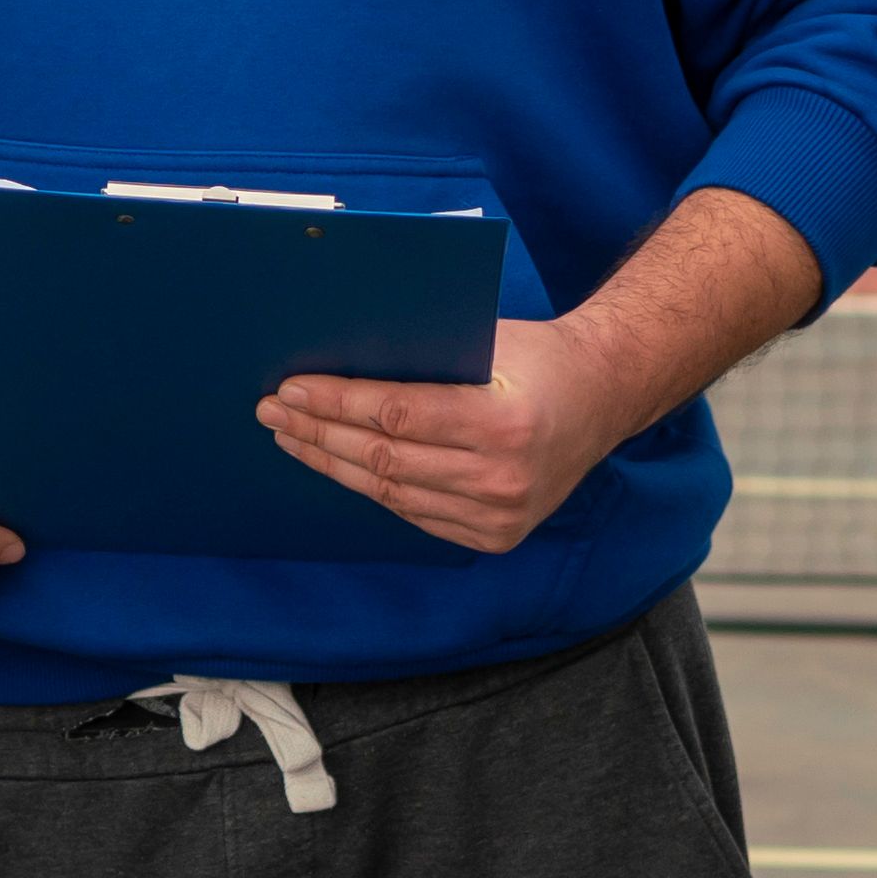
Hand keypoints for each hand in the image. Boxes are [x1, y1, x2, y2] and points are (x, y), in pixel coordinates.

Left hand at [260, 314, 647, 556]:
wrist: (603, 398)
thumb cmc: (539, 358)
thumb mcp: (487, 341)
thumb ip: (424, 356)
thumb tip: (335, 357)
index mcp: (503, 422)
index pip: (397, 415)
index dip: (336, 403)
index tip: (290, 389)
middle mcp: (503, 477)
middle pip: (385, 459)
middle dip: (319, 433)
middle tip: (273, 412)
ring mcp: (499, 516)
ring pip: (392, 493)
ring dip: (334, 465)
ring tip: (293, 438)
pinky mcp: (494, 536)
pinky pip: (415, 514)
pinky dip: (373, 488)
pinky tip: (339, 465)